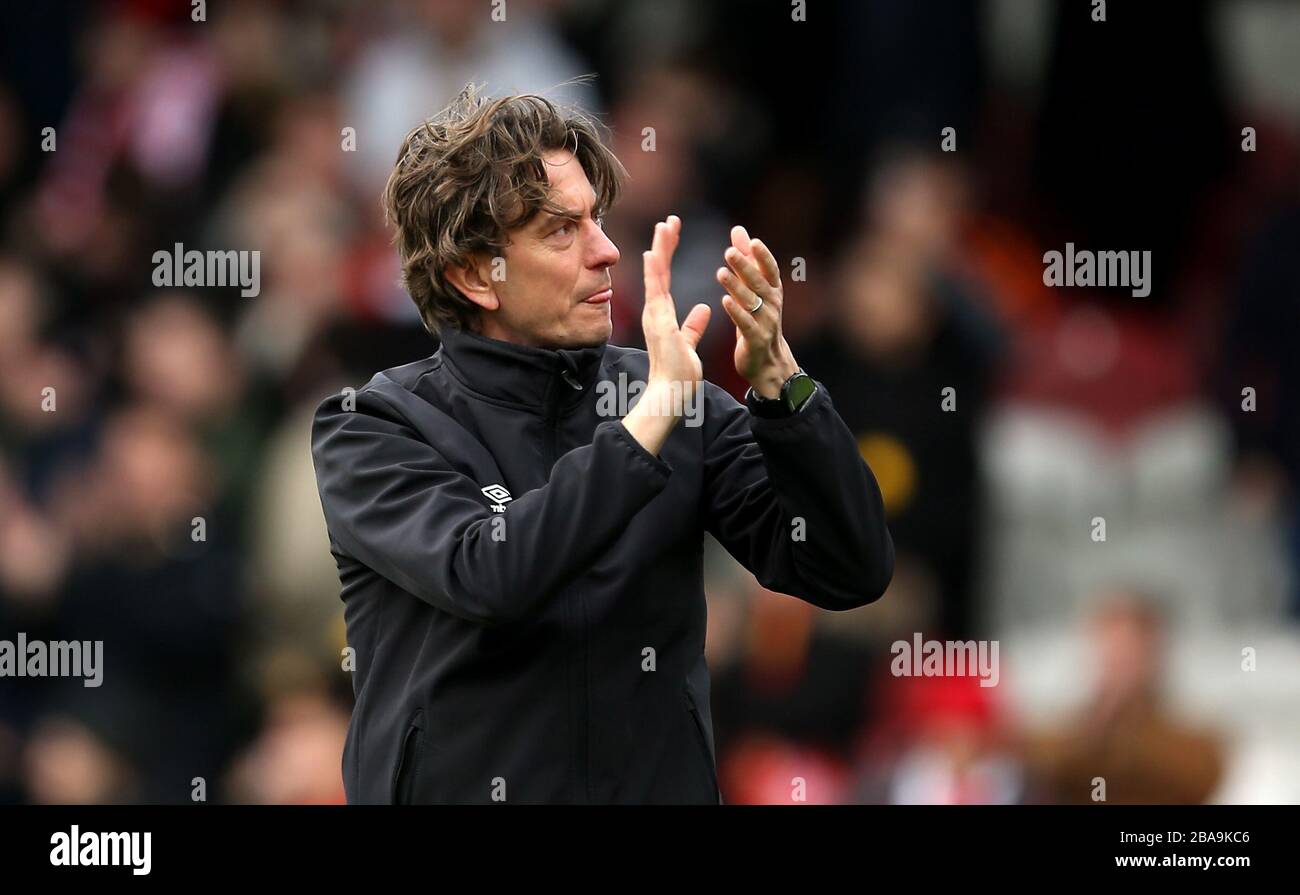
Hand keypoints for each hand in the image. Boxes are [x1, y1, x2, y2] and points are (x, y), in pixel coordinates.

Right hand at [640, 215, 711, 399]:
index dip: (668, 255)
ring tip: (664, 226)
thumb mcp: (689, 343)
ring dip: (659, 250)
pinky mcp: (659, 322)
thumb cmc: (678, 374)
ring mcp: (655, 315)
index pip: (665, 278)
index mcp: (662, 315)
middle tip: (670, 220)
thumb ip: (693, 325)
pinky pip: (656, 293)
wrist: (670, 392)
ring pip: (656, 276)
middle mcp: (655, 311)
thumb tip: (703, 308)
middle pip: (659, 271)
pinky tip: (654, 253)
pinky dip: (653, 273)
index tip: (672, 234)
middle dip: (664, 245)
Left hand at [716, 226, 798, 397]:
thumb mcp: (753, 289)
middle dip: (746, 267)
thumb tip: (738, 230)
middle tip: (729, 252)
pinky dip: (736, 313)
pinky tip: (724, 301)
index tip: (753, 241)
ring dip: (737, 287)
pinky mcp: (756, 340)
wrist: (767, 363)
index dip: (763, 256)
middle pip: (759, 283)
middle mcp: (773, 305)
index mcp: (773, 292)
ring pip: (752, 302)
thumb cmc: (758, 320)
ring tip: (720, 273)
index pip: (770, 270)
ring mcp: (766, 323)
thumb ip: (746, 260)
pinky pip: (746, 324)